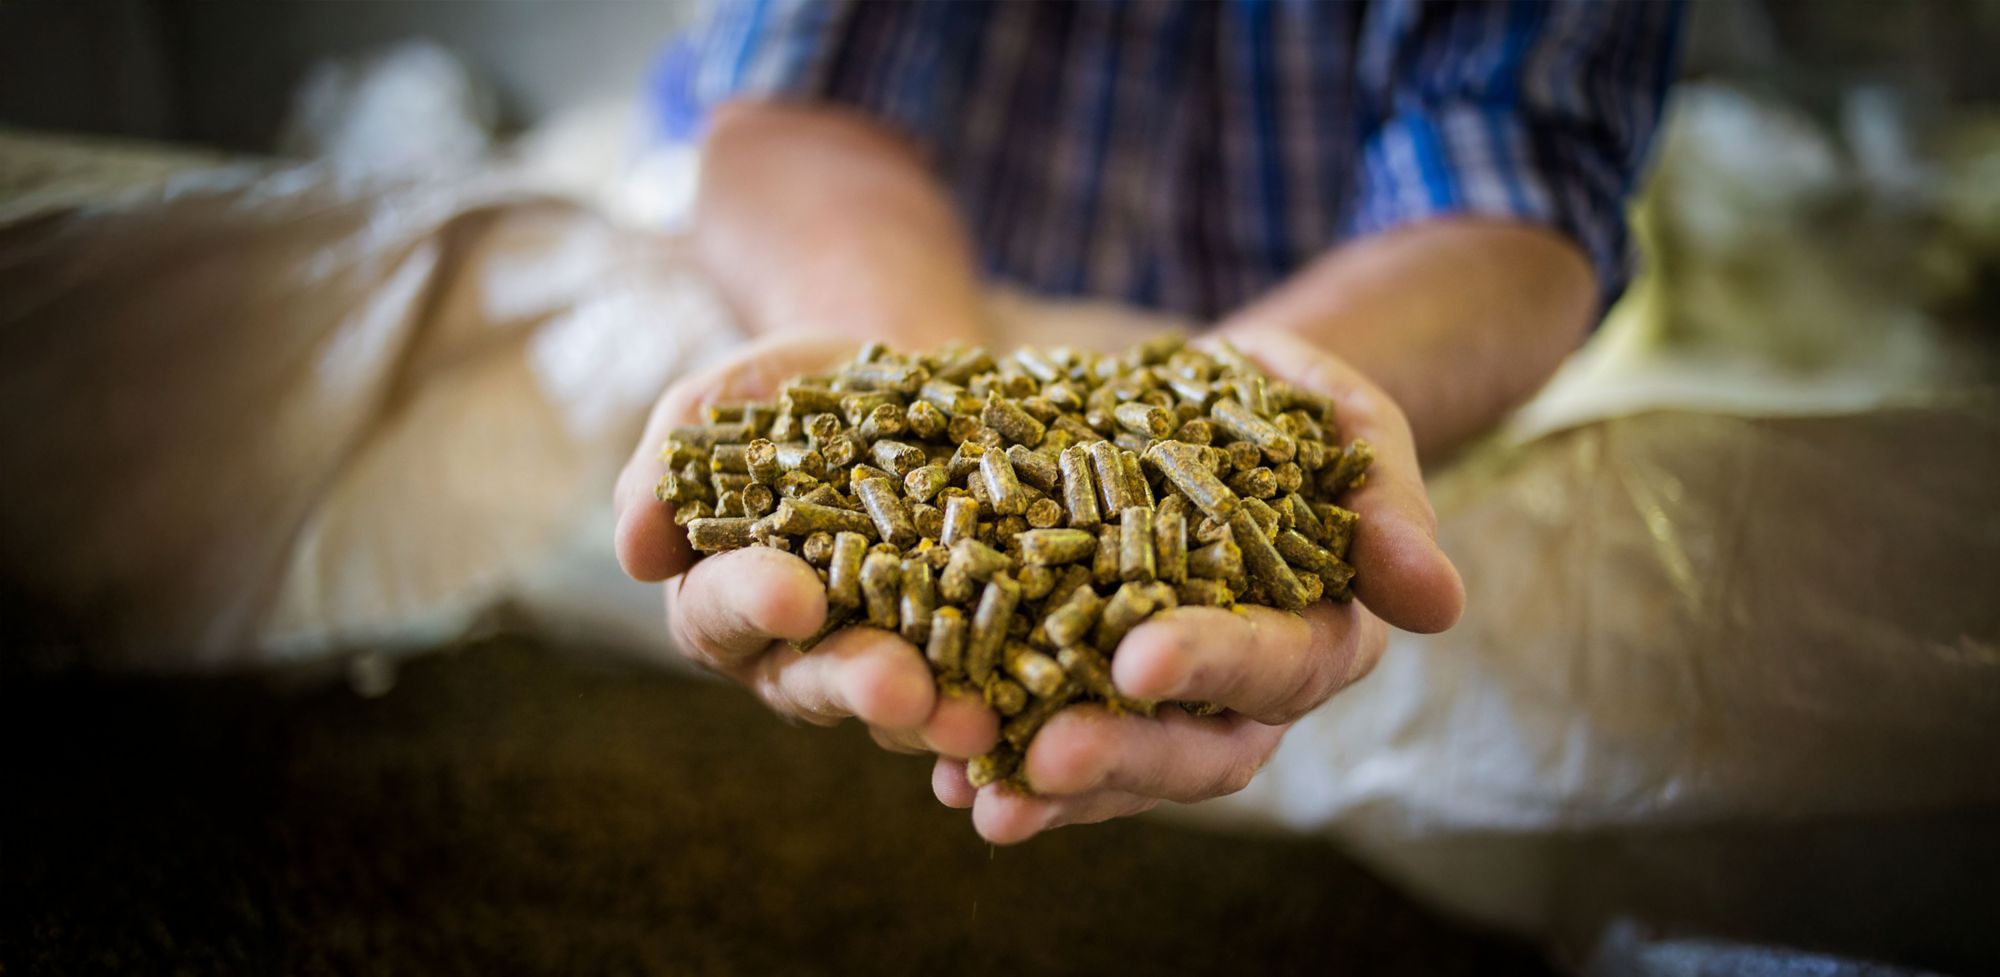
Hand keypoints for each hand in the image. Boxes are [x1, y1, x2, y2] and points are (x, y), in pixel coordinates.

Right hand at [613, 333, 998, 758]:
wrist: (896, 375)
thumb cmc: (786, 391)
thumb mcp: (721, 403)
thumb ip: (669, 469)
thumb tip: (634, 550)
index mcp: (722, 599)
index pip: (725, 610)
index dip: (757, 604)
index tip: (795, 595)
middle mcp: (799, 650)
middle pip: (819, 680)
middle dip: (859, 684)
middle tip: (899, 687)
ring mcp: (889, 656)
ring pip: (908, 702)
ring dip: (943, 713)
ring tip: (980, 716)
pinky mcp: (970, 649)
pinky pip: (988, 683)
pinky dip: (1015, 696)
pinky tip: (1045, 700)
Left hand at [931, 329, 1465, 842]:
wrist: (1204, 401)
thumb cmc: (1288, 405)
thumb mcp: (1342, 416)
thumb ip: (1386, 496)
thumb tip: (1438, 602)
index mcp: (1320, 631)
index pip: (1277, 661)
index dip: (1215, 664)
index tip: (1142, 657)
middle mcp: (1244, 692)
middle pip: (1196, 748)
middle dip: (1121, 755)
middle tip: (1044, 755)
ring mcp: (1162, 704)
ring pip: (1119, 767)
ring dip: (1049, 788)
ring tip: (975, 795)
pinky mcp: (1083, 689)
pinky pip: (1045, 737)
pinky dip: (996, 757)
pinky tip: (935, 774)